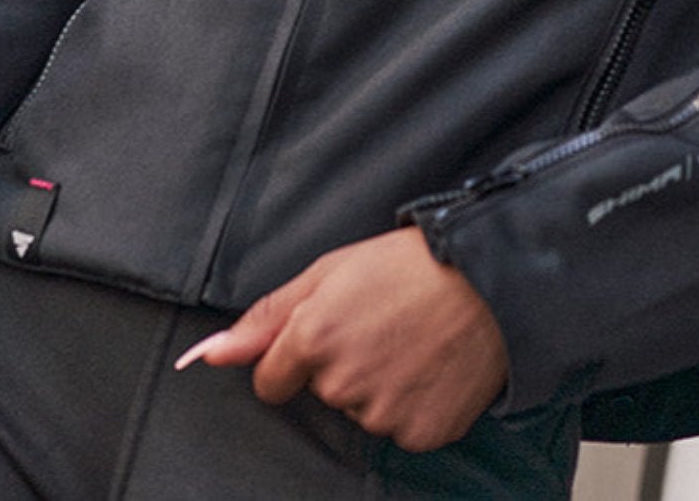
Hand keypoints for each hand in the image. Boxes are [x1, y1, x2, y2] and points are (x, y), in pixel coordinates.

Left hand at [176, 227, 508, 452]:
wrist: (490, 281)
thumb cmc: (407, 265)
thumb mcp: (329, 270)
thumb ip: (266, 316)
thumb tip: (208, 352)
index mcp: (312, 338)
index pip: (270, 382)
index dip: (293, 358)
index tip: (326, 335)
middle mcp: (341, 383)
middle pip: (319, 393)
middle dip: (339, 364)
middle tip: (379, 322)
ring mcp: (382, 414)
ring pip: (360, 411)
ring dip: (377, 384)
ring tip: (410, 338)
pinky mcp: (419, 434)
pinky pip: (399, 427)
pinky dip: (411, 403)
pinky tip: (429, 366)